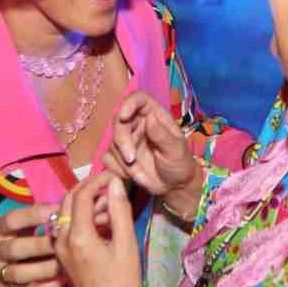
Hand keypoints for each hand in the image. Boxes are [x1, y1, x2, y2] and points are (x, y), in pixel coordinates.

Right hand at [0, 204, 65, 286]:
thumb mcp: (12, 227)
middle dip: (41, 246)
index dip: (33, 215)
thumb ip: (34, 218)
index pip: (11, 220)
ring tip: (66, 265)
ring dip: (44, 270)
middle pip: (15, 249)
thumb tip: (64, 205)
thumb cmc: (6, 240)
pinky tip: (60, 284)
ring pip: (19, 274)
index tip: (57, 211)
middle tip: (65, 243)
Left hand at [52, 172, 144, 286]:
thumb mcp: (126, 246)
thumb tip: (114, 183)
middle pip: (69, 201)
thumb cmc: (124, 285)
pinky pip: (67, 228)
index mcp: (77, 236)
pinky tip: (101, 222)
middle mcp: (62, 240)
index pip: (81, 194)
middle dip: (89, 188)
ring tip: (110, 202)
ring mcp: (59, 250)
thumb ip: (119, 212)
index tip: (115, 175)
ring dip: (85, 203)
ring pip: (66, 214)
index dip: (98, 180)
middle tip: (112, 184)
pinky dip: (82, 218)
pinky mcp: (62, 258)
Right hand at [103, 94, 201, 212]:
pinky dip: (117, 169)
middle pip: (119, 121)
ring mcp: (127, 140)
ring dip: (122, 160)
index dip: (129, 104)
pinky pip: (107, 158)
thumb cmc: (180, 164)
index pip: (138, 99)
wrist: (174, 187)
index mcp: (154, 116)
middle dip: (122, 141)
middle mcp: (138, 124)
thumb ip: (162, 134)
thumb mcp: (176, 150)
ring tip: (140, 174)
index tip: (124, 116)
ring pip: (112, 143)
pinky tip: (132, 177)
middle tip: (131, 159)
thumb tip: (149, 117)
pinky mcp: (119, 156)